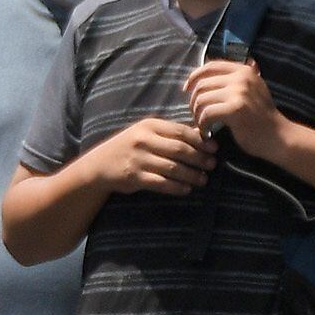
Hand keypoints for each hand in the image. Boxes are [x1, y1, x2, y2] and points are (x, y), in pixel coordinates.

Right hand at [84, 117, 214, 195]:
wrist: (100, 164)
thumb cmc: (129, 147)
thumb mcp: (146, 133)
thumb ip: (170, 134)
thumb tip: (202, 136)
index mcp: (149, 125)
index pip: (181, 131)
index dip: (200, 141)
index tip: (214, 148)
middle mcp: (144, 140)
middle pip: (179, 149)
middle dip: (199, 158)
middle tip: (212, 165)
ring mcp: (138, 159)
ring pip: (173, 168)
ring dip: (191, 175)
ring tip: (203, 179)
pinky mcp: (135, 177)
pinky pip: (161, 183)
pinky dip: (176, 187)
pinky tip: (186, 189)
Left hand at [184, 60, 286, 158]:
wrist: (279, 137)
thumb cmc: (261, 117)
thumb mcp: (252, 90)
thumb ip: (233, 80)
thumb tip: (203, 72)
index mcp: (244, 70)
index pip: (210, 66)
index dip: (194, 76)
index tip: (186, 90)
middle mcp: (242, 77)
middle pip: (202, 84)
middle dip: (194, 101)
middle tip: (198, 116)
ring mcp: (240, 92)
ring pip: (201, 99)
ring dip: (197, 114)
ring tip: (203, 125)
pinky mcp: (235, 109)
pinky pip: (206, 114)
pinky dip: (202, 125)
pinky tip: (207, 131)